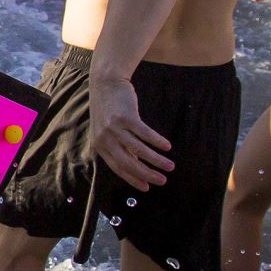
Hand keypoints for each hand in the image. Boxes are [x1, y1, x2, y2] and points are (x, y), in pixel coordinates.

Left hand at [89, 75, 172, 189]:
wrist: (106, 83)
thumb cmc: (109, 109)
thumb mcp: (107, 131)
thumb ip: (119, 148)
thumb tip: (137, 166)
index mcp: (100, 146)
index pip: (118, 168)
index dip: (133, 179)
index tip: (147, 187)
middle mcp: (105, 139)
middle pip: (128, 163)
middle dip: (147, 174)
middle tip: (163, 180)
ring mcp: (114, 128)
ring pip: (139, 150)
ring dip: (157, 160)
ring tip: (170, 165)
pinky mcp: (126, 117)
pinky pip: (145, 134)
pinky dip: (157, 141)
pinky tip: (167, 146)